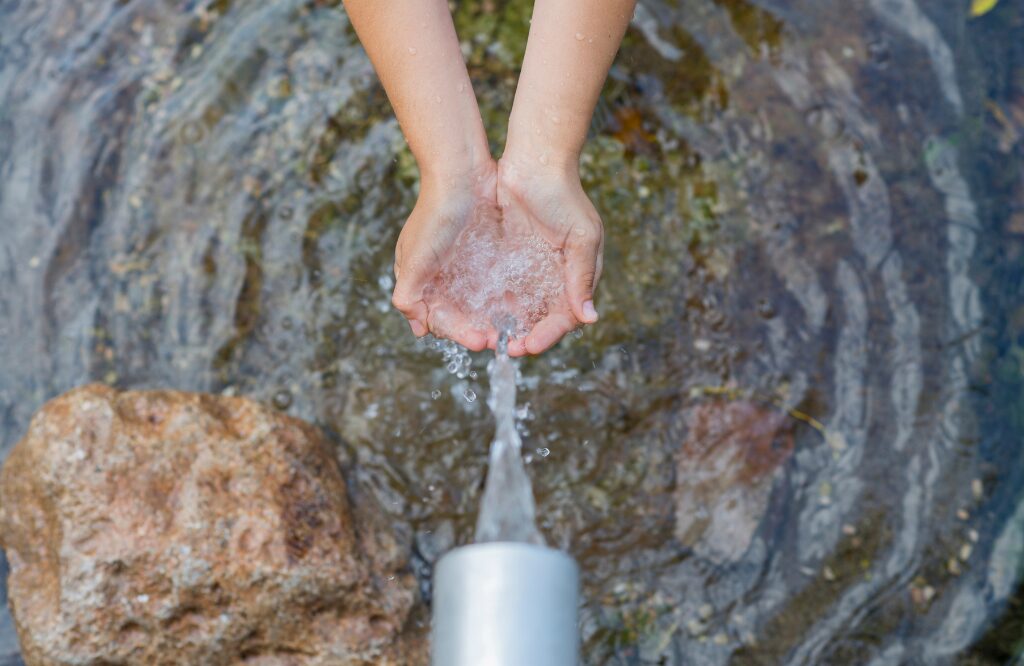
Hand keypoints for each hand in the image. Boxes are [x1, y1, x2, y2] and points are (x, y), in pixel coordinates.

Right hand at [391, 161, 498, 351]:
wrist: (462, 171)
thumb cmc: (435, 212)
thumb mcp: (416, 257)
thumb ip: (409, 293)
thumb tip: (416, 326)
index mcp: (418, 278)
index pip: (438, 319)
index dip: (458, 333)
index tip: (481, 341)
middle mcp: (439, 274)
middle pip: (458, 314)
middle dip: (476, 329)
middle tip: (500, 340)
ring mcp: (461, 263)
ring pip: (476, 302)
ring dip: (491, 318)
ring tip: (512, 329)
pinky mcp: (483, 252)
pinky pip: (493, 283)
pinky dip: (502, 298)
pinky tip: (518, 306)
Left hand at [496, 157, 603, 355]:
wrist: (535, 160)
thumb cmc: (564, 195)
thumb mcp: (581, 236)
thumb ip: (582, 277)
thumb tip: (590, 318)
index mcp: (578, 275)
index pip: (566, 317)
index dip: (548, 335)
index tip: (528, 346)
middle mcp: (556, 277)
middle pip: (542, 319)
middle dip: (526, 336)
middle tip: (507, 349)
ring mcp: (531, 268)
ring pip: (521, 309)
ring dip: (509, 326)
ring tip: (492, 339)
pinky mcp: (509, 259)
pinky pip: (502, 290)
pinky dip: (495, 306)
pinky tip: (481, 316)